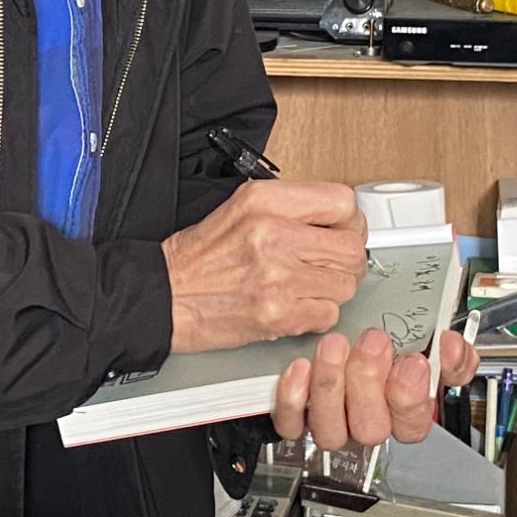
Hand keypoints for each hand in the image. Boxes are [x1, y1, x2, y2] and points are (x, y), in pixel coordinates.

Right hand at [162, 181, 365, 354]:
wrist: (164, 296)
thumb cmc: (198, 258)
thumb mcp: (239, 208)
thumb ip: (288, 207)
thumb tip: (335, 217)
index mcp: (263, 201)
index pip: (341, 202)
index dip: (349, 220)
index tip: (342, 230)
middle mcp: (272, 234)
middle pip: (351, 246)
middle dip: (345, 259)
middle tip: (327, 264)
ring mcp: (277, 276)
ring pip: (345, 283)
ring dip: (332, 289)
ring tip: (306, 285)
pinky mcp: (278, 314)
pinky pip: (329, 314)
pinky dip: (317, 314)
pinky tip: (295, 304)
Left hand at [270, 328, 480, 447]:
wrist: (342, 340)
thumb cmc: (386, 349)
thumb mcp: (426, 345)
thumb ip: (450, 353)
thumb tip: (452, 347)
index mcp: (402, 415)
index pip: (413, 426)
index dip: (411, 398)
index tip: (411, 362)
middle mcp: (366, 425)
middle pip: (371, 429)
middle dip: (370, 382)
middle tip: (372, 343)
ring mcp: (332, 425)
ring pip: (331, 430)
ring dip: (332, 385)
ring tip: (335, 346)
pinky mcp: (297, 419)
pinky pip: (292, 423)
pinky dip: (293, 397)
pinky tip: (301, 368)